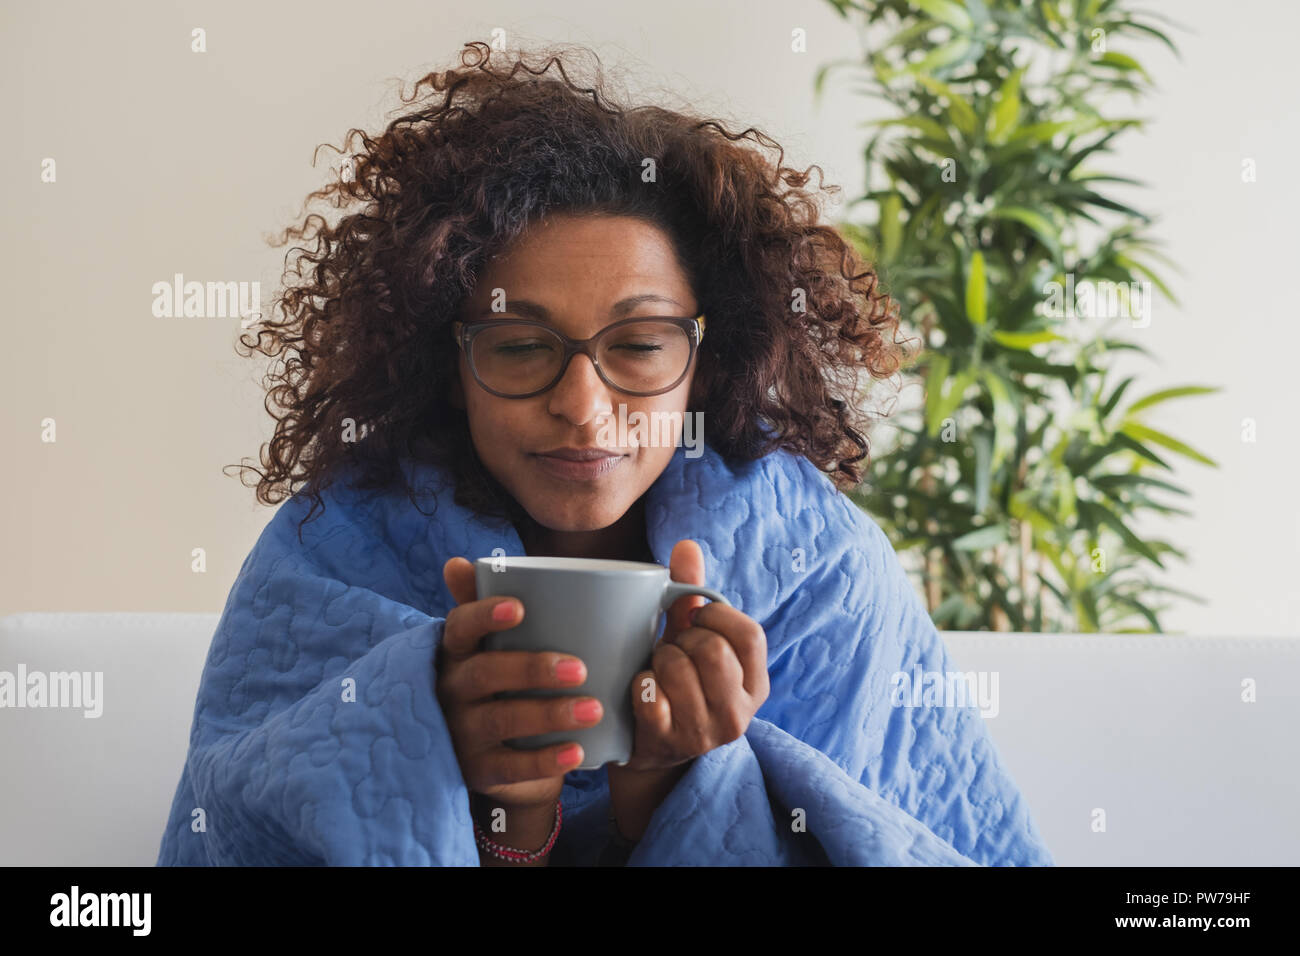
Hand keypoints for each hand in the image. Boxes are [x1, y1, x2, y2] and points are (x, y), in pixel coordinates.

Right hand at [436, 557, 603, 811]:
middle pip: (484, 675)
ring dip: (549, 714)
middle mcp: (450, 690)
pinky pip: (509, 767)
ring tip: (594, 709)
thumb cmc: (497, 682)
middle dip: (532, 669)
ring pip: (500, 721)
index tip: (521, 607)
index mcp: (455, 651)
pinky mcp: (476, 771)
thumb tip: (461, 561)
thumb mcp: (489, 646)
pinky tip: (578, 752)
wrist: (487, 753)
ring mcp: (460, 733)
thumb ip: (491, 603)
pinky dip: (544, 762)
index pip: (459, 627)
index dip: (484, 615)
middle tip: (581, 667)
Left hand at [618, 540, 769, 772]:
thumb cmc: (677, 681)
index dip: (716, 616)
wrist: (650, 747)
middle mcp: (739, 713)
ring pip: (679, 669)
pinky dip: (640, 685)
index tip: (696, 619)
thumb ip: (692, 594)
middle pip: (714, 651)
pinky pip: (650, 698)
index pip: (749, 634)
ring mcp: (705, 733)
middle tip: (673, 648)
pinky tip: (641, 688)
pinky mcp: (668, 744)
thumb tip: (686, 545)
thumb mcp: (692, 639)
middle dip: (683, 639)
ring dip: (659, 660)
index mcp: (755, 683)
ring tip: (657, 668)